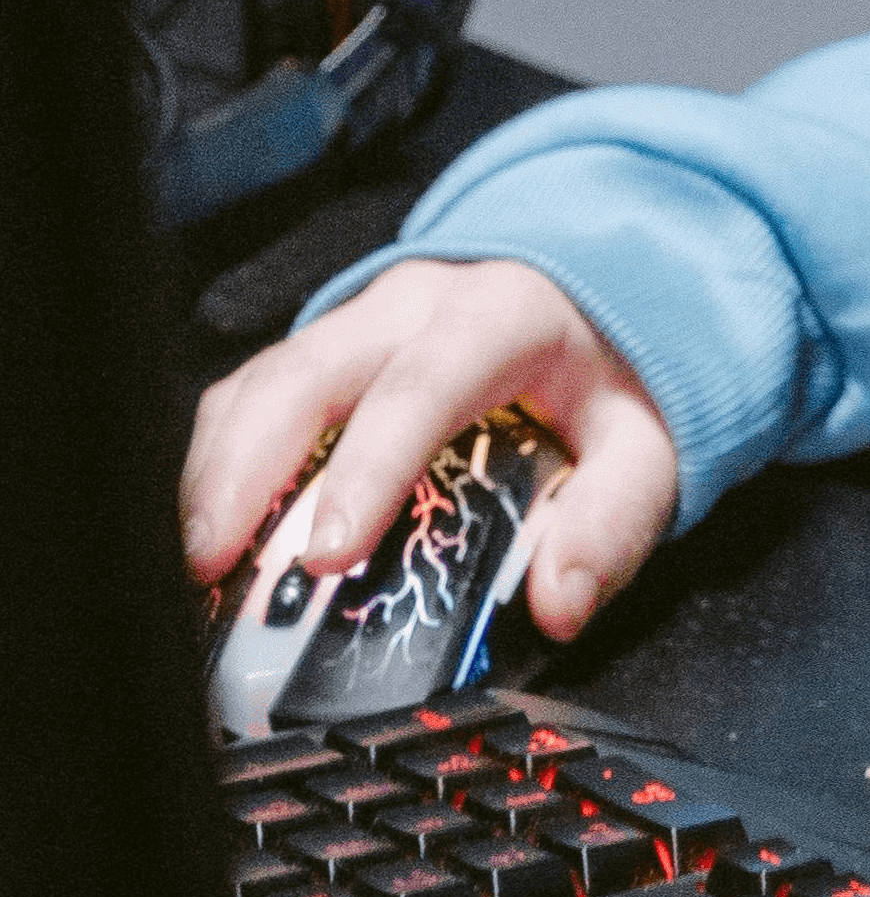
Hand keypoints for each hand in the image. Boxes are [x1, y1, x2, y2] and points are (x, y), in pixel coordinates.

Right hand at [181, 258, 677, 641]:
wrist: (600, 293)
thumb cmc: (613, 376)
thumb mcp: (647, 443)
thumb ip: (613, 520)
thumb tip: (561, 602)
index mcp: (502, 316)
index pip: (425, 384)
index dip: (369, 468)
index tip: (325, 553)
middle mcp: (414, 305)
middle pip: (307, 374)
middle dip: (246, 470)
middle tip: (210, 566)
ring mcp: (357, 322)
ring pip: (261, 384)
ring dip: (217, 474)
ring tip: (195, 566)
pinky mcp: (322, 353)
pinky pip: (251, 399)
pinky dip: (220, 467)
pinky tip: (211, 534)